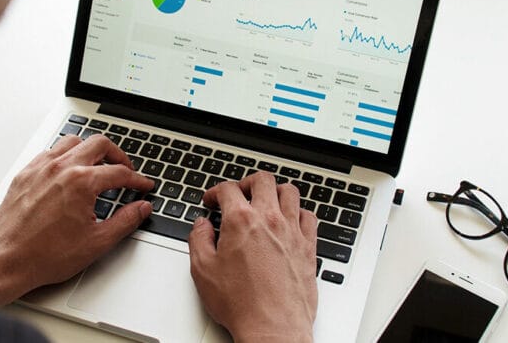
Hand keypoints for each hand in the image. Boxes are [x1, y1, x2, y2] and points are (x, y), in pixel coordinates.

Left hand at [0, 134, 153, 304]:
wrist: (8, 261)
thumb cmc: (46, 255)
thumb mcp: (97, 242)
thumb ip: (125, 221)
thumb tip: (141, 208)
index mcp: (82, 182)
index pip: (119, 172)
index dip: (137, 180)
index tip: (142, 185)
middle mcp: (61, 168)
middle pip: (99, 144)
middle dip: (118, 155)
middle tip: (125, 169)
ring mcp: (40, 169)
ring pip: (72, 142)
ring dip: (89, 150)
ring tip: (97, 164)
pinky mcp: (24, 175)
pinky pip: (48, 153)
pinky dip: (64, 156)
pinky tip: (67, 170)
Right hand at [188, 172, 317, 342]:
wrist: (273, 327)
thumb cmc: (241, 303)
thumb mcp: (203, 271)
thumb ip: (199, 240)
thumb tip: (201, 226)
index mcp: (241, 221)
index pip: (228, 189)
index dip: (215, 191)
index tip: (212, 200)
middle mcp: (269, 220)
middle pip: (263, 180)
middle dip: (247, 182)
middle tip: (239, 193)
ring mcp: (292, 231)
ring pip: (290, 191)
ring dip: (275, 191)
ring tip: (266, 200)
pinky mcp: (308, 247)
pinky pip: (309, 216)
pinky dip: (299, 212)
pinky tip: (291, 220)